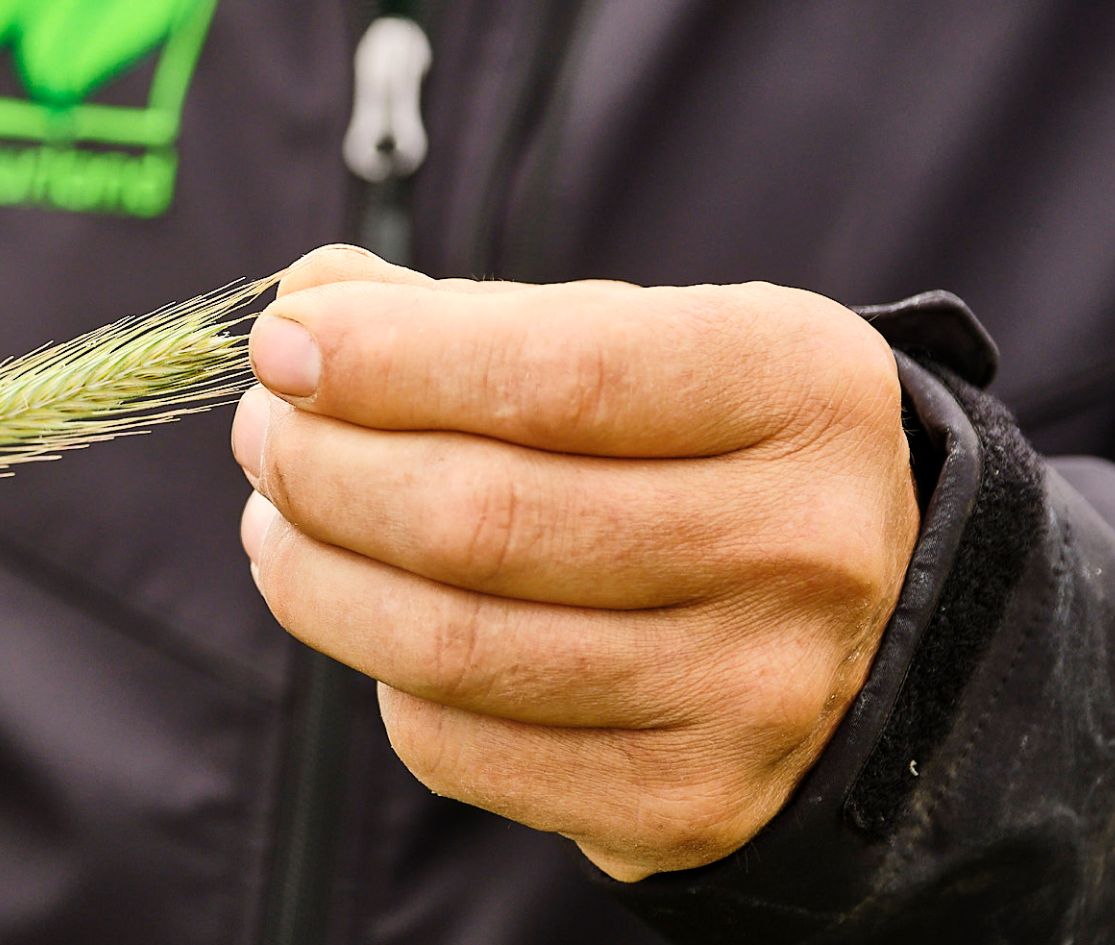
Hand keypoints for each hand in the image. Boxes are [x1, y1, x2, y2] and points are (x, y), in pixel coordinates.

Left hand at [230, 246, 919, 879]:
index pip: (560, 374)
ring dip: (317, 575)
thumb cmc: (696, 449)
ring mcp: (750, 693)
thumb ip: (468, 317)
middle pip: (482, 518)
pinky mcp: (685, 804)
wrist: (849, 620)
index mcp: (799, 388)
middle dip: (325, 469)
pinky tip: (370, 612)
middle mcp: (799, 546)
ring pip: (452, 645)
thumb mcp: (633, 339)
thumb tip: (304, 309)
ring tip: (277, 519)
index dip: (392, 360)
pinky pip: (458, 748)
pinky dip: (380, 676)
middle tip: (265, 434)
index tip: (283, 345)